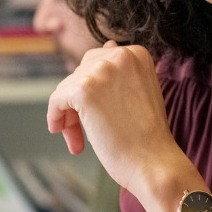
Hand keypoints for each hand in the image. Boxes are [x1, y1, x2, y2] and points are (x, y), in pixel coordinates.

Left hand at [46, 42, 187, 198]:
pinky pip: (56, 100)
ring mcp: (102, 70)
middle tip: (85, 128)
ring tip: (79, 140)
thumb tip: (107, 47)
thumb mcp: (141, 90)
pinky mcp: (84, 89)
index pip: (99, 62)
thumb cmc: (148, 136)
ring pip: (67, 88)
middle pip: (81, 73)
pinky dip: (56, 117)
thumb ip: (122, 71)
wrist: (154, 163)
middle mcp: (120, 55)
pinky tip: (62, 132)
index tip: (99, 112)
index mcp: (137, 53)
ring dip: (69, 115)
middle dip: (79, 101)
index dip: (95, 90)